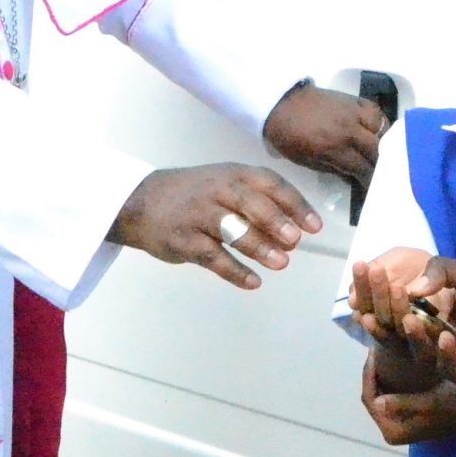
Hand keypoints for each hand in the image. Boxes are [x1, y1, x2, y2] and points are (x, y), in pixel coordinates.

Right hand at [109, 164, 319, 289]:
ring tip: (280, 263)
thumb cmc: (195, 195)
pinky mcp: (183, 239)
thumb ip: (258, 202)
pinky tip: (253, 282)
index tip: (314, 226)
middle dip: (275, 222)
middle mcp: (216, 190)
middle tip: (295, 241)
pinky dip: (234, 271)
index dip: (294, 204)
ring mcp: (198, 215)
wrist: (140, 202)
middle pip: (250, 203)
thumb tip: (295, 231)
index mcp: (233, 174)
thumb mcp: (225, 184)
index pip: (269, 184)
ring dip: (258, 247)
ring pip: (231, 229)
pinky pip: (212, 257)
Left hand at [262, 84, 385, 185]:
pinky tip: (377, 130)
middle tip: (382, 172)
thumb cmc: (289, 137)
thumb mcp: (308, 161)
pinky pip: (375, 111)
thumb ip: (335, 169)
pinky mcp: (353, 100)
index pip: (364, 169)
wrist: (278, 104)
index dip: (372, 182)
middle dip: (383, 164)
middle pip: (379, 150)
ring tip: (383, 150)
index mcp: (335, 149)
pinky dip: (379, 122)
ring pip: (382, 129)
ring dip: (385, 142)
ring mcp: (353, 113)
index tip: (375, 188)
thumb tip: (354, 177)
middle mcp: (349, 131)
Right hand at [357, 254, 455, 389]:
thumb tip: (410, 287)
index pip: (399, 310)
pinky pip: (449, 366)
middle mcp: (435, 337)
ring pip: (422, 351)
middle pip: (404, 332)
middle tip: (374, 310)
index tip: (366, 293)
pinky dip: (445, 353)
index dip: (384, 302)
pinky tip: (446, 337)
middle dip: (390, 319)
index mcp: (431, 314)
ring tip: (409, 321)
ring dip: (414, 336)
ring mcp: (449, 357)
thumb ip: (438, 272)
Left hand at [361, 351, 455, 445]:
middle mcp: (392, 432)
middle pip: (372, 397)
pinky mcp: (406, 418)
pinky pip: (390, 396)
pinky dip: (390, 380)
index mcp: (393, 431)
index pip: (370, 399)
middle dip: (373, 374)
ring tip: (383, 353)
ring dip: (381, 375)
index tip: (372, 351)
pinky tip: (395, 363)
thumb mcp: (429, 402)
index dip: (369, 374)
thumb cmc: (454, 405)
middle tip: (375, 350)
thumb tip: (377, 403)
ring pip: (381, 395)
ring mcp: (398, 425)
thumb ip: (402, 403)